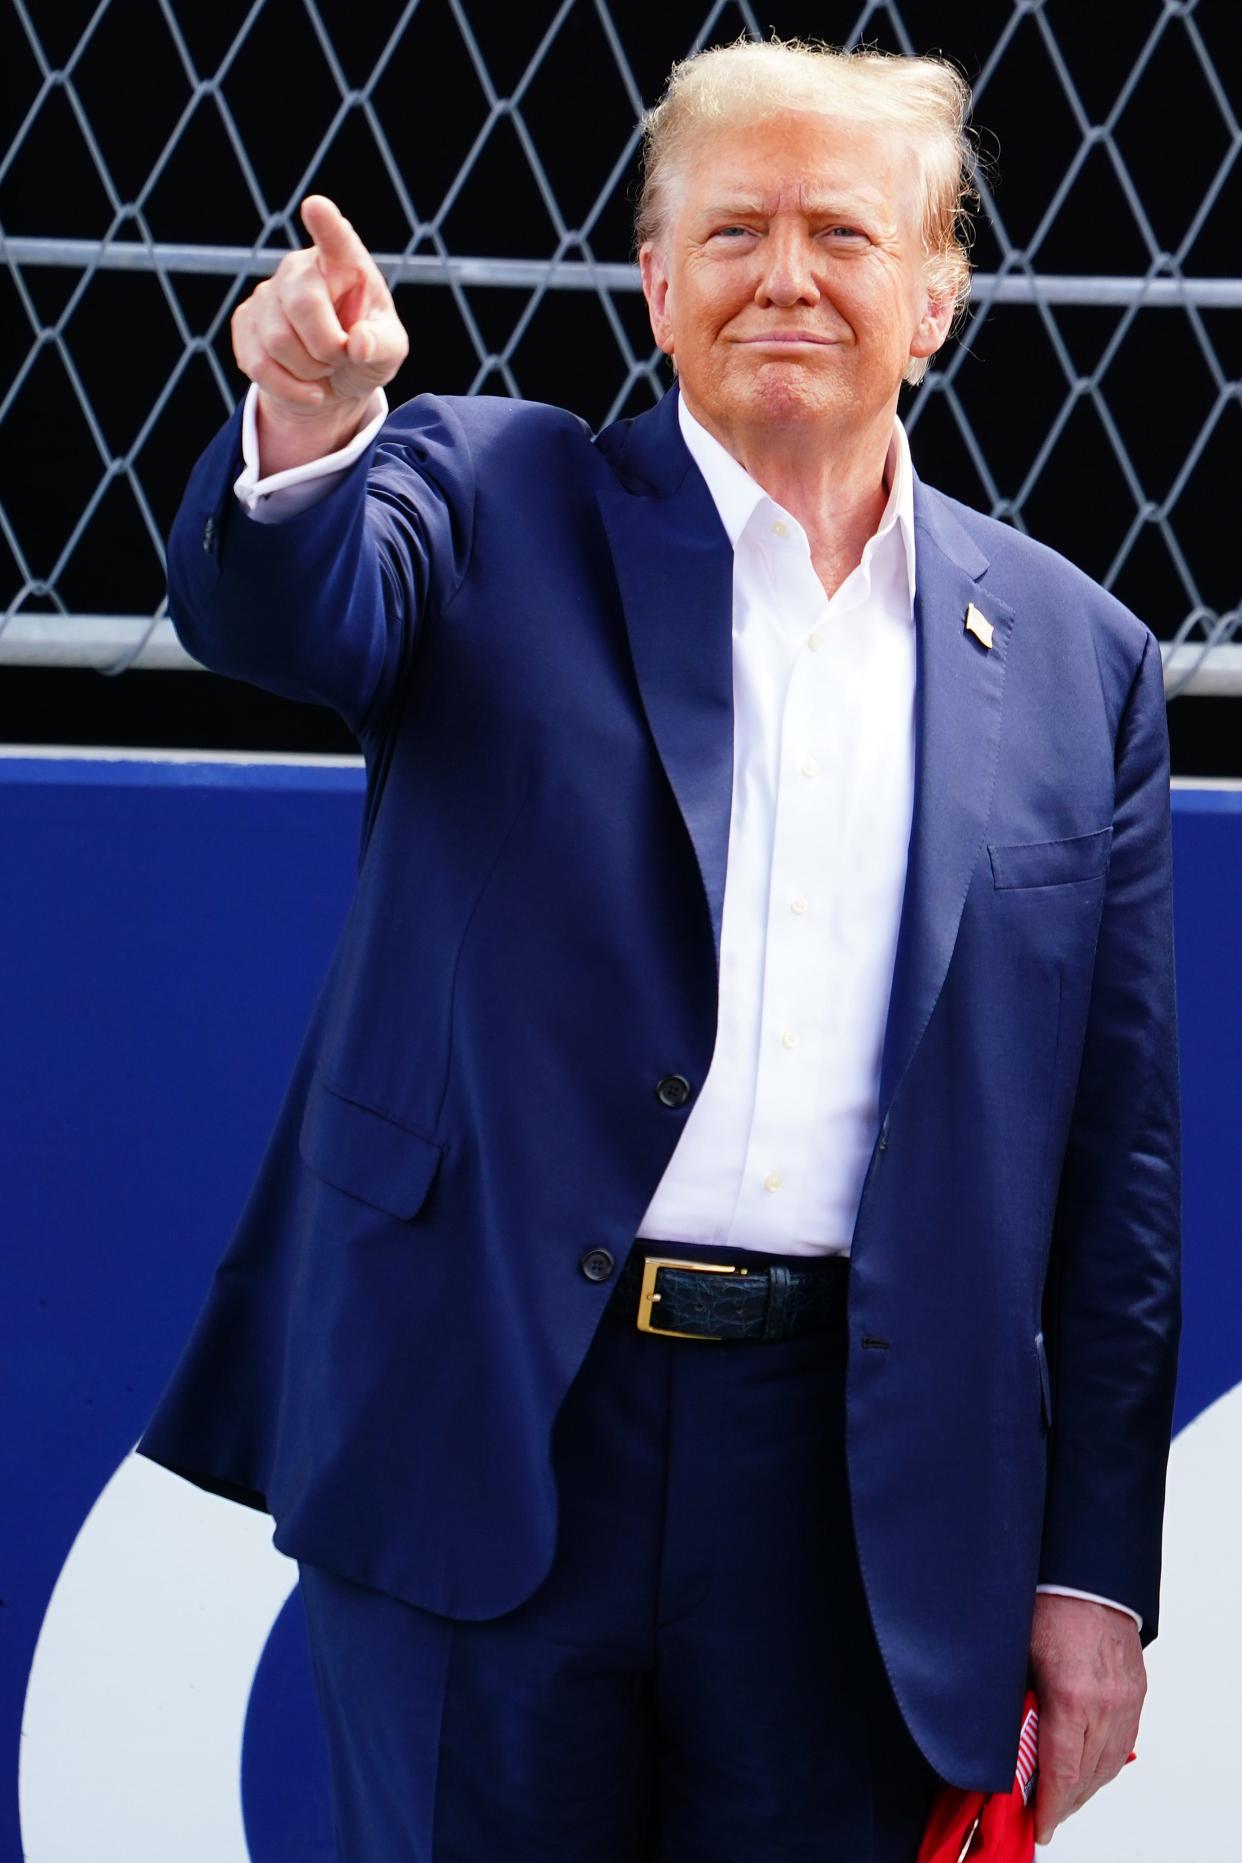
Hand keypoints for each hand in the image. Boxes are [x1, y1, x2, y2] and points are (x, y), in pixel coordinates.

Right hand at [231, 194, 408, 464]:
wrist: (331, 382)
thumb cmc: (365, 351)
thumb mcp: (388, 351)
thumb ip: (381, 345)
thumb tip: (358, 343)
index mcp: (344, 263)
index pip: (335, 239)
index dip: (326, 224)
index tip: (315, 206)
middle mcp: (299, 269)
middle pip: (303, 304)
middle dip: (328, 348)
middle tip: (341, 358)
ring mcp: (267, 294)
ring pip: (278, 341)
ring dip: (309, 372)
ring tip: (323, 369)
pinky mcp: (244, 323)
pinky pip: (259, 365)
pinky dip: (289, 388)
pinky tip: (306, 388)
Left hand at [1028, 1593, 1144, 1844]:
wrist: (1083, 1570)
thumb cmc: (1043, 1602)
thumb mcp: (1015, 1654)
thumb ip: (1015, 1703)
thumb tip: (1004, 1743)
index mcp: (1071, 1696)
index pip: (1061, 1772)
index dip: (1049, 1806)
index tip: (1039, 1825)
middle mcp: (1105, 1703)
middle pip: (1088, 1775)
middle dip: (1065, 1802)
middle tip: (1043, 1814)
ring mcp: (1126, 1698)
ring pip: (1110, 1763)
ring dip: (1086, 1785)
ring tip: (1062, 1796)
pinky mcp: (1137, 1690)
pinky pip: (1124, 1740)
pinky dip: (1105, 1761)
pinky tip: (1087, 1767)